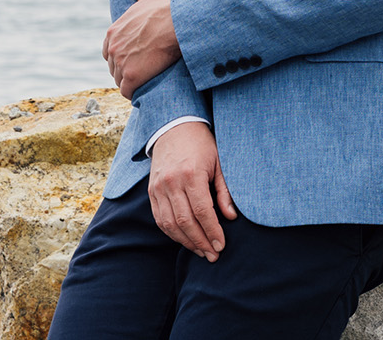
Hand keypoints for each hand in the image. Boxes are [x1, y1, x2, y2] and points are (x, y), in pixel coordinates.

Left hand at [102, 0, 181, 98]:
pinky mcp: (132, 77)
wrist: (178, 25)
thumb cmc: (165, 9)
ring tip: (148, 78)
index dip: (123, 55)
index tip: (137, 56)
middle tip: (146, 68)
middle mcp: (113, 48)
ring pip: (121, 80)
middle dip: (127, 69)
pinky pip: (128, 92)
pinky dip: (135, 92)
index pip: (109, 51)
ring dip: (132, 82)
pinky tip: (146, 88)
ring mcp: (121, 63)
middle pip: (114, 67)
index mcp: (113, 32)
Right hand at [148, 121, 236, 259]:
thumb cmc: (201, 145)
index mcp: (191, 174)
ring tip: (200, 251)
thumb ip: (224, 191)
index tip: (221, 245)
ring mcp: (158, 187)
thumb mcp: (219, 163)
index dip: (212, 232)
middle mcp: (171, 182)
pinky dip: (171, 232)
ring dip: (186, 241)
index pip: (202, 212)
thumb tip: (231, 217)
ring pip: (170, 223)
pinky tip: (184, 240)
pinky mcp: (152, 190)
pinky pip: (159, 218)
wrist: (174, 127)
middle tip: (213, 255)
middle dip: (201, 242)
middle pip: (185, 221)